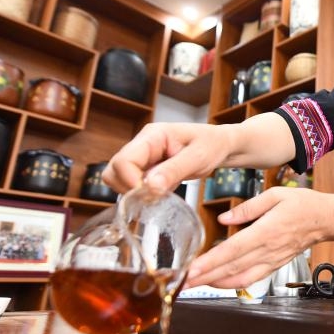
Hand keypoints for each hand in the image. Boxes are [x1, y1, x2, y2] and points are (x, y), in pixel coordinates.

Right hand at [102, 122, 228, 192]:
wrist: (219, 146)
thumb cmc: (211, 145)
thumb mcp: (198, 157)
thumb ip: (174, 170)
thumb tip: (151, 187)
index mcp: (152, 136)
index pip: (124, 160)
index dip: (131, 182)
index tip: (150, 194)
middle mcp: (142, 146)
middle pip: (114, 170)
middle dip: (129, 189)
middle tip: (154, 197)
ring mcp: (142, 158)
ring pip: (118, 179)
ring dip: (134, 193)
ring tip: (161, 194)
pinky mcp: (146, 170)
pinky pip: (132, 186)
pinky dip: (142, 195)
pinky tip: (162, 193)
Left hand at [185, 187, 333, 287]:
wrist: (326, 220)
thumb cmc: (303, 205)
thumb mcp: (275, 195)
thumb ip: (247, 208)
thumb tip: (224, 219)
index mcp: (266, 231)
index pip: (233, 250)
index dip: (211, 262)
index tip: (193, 269)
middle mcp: (268, 250)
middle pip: (231, 268)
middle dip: (204, 277)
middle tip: (181, 282)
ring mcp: (271, 261)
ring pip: (240, 278)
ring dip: (215, 284)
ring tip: (194, 285)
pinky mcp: (274, 265)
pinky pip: (251, 279)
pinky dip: (232, 284)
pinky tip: (218, 283)